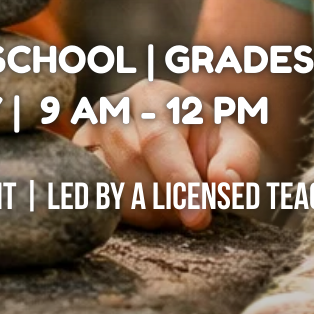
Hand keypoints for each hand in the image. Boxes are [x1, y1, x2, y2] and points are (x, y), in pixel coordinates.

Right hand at [77, 81, 259, 230]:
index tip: (197, 218)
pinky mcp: (74, 164)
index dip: (178, 184)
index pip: (158, 141)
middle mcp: (111, 109)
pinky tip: (142, 206)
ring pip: (110, 189)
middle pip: (132, 169)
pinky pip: (93, 200)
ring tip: (168, 203)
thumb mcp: (233, 144)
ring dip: (146, 213)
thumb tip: (224, 184)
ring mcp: (86, 136)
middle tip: (190, 210)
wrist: (171, 138)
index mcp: (154, 96)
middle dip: (166, 202)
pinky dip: (123, 214)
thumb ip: (239, 161)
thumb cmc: (204, 142)